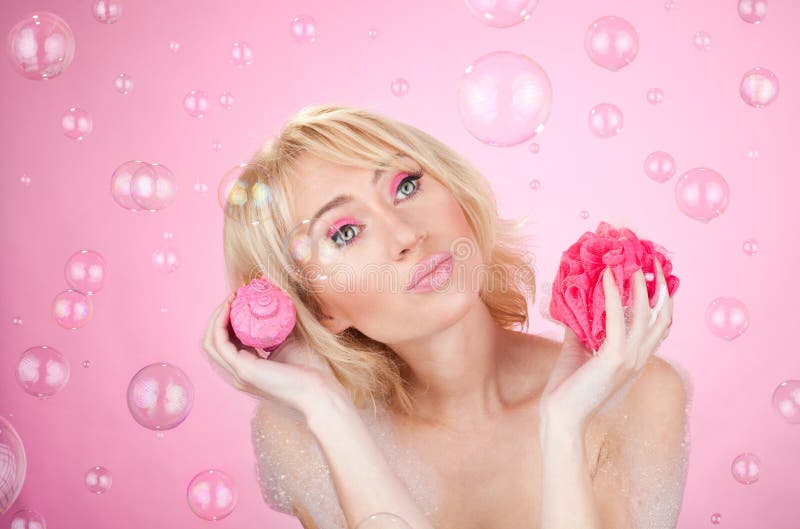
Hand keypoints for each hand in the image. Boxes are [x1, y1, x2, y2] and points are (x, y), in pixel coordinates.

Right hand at [202, 293, 350, 420]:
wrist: (319, 390)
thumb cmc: (311, 370)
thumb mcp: (290, 340)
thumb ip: (279, 325)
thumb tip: (277, 299)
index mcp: (248, 368)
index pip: (228, 342)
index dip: (228, 320)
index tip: (239, 299)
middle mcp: (238, 372)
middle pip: (214, 342)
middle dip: (218, 316)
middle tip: (232, 295)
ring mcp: (238, 373)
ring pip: (211, 343)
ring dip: (216, 317)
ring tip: (230, 298)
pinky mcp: (242, 370)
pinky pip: (219, 343)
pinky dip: (220, 323)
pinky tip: (230, 308)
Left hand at [539, 259, 673, 433]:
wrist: (561, 417)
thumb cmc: (567, 389)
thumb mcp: (577, 351)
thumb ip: (581, 331)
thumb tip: (575, 306)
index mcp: (635, 359)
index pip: (660, 326)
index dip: (662, 300)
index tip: (655, 276)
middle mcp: (638, 358)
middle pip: (662, 317)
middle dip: (661, 287)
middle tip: (653, 261)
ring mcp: (629, 359)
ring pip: (645, 315)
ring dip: (640, 286)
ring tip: (633, 262)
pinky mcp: (614, 358)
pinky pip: (617, 319)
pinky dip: (613, 295)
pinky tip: (607, 277)